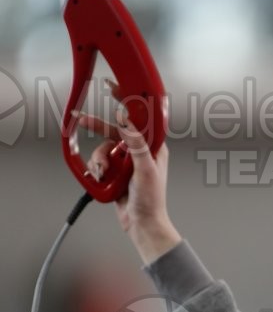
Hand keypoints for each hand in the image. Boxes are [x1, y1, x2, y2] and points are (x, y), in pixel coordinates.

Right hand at [76, 80, 180, 263]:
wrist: (142, 224)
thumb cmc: (151, 201)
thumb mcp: (145, 170)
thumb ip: (136, 144)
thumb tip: (127, 121)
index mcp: (153, 146)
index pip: (140, 117)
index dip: (127, 100)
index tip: (113, 86)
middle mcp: (139, 151)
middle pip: (115, 130)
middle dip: (97, 127)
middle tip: (80, 118)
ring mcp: (126, 162)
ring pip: (103, 148)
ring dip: (99, 161)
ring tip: (103, 174)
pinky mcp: (115, 172)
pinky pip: (98, 162)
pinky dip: (96, 170)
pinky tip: (102, 180)